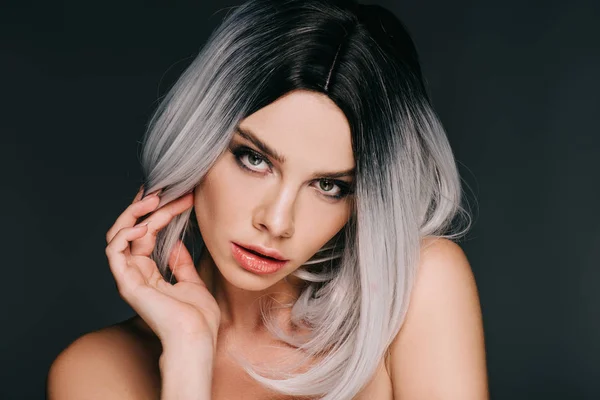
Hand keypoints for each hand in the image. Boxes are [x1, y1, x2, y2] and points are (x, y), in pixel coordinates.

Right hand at [104, 186, 220, 355]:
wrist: (196, 338)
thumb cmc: (197, 318)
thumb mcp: (192, 283)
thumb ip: (181, 264)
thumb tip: (176, 244)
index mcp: (149, 273)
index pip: (146, 234)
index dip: (160, 213)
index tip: (181, 197)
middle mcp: (136, 273)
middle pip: (133, 230)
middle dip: (147, 207)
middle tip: (166, 189)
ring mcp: (129, 278)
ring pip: (119, 235)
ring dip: (134, 214)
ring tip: (154, 199)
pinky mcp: (126, 283)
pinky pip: (114, 252)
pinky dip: (124, 234)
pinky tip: (143, 224)